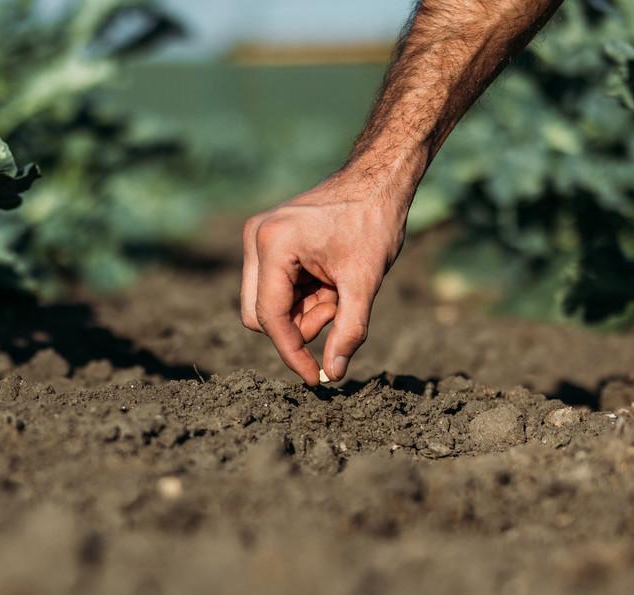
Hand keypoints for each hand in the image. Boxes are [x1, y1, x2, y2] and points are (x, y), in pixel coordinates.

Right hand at [240, 170, 411, 385]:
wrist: (378, 178)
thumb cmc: (373, 221)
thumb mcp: (365, 282)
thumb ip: (348, 330)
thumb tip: (333, 374)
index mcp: (274, 244)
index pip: (269, 317)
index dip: (291, 352)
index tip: (314, 377)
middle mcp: (255, 239)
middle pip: (258, 314)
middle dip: (298, 325)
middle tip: (336, 311)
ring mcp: (257, 238)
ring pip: (266, 304)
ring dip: (302, 311)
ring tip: (337, 290)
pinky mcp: (264, 240)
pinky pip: (273, 288)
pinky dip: (301, 297)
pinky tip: (328, 281)